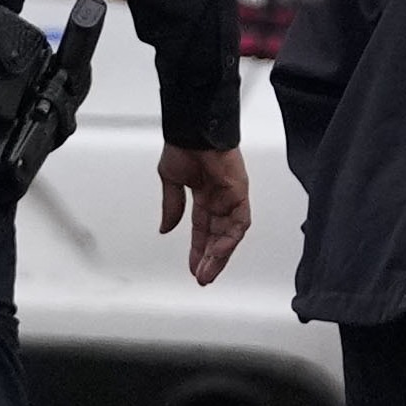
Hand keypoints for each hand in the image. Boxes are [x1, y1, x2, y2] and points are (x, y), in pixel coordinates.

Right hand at [156, 143, 249, 286]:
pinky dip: (229, 238)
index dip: (198, 250)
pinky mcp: (240, 193)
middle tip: (202, 277)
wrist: (193, 128)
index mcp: (204, 195)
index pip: (203, 230)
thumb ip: (171, 207)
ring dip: (219, 254)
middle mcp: (220, 199)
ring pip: (229, 234)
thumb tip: (165, 229)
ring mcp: (231, 197)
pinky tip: (218, 251)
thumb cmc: (183, 145)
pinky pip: (238, 222)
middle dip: (210, 258)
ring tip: (208, 272)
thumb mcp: (171, 181)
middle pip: (217, 236)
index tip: (194, 268)